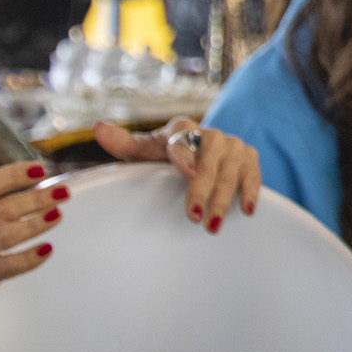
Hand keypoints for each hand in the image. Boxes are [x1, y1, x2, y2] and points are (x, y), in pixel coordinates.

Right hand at [0, 136, 65, 328]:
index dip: (14, 175)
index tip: (38, 170)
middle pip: (6, 209)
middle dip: (37, 198)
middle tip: (62, 191)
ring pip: (11, 236)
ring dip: (37, 224)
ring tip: (57, 213)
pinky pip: (11, 266)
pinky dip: (30, 259)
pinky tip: (47, 248)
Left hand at [95, 118, 259, 231]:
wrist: (193, 158)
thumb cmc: (161, 157)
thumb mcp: (142, 152)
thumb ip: (123, 143)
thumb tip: (98, 127)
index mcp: (181, 129)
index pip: (183, 138)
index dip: (185, 155)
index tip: (189, 173)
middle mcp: (210, 134)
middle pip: (210, 158)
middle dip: (202, 189)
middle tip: (194, 217)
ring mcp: (232, 146)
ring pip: (231, 170)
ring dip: (223, 198)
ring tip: (212, 224)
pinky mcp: (249, 159)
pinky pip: (253, 174)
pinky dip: (251, 191)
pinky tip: (247, 210)